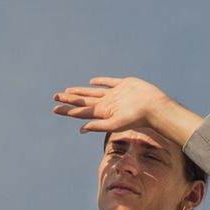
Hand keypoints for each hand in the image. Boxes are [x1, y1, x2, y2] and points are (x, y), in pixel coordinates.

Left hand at [52, 74, 195, 145]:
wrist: (155, 107)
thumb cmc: (137, 117)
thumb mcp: (116, 124)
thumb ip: (99, 126)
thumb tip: (81, 128)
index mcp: (103, 112)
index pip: (80, 111)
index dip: (67, 110)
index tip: (54, 108)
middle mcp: (107, 104)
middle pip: (83, 101)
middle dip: (69, 100)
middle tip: (54, 97)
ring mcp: (114, 94)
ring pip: (93, 92)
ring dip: (80, 92)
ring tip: (68, 91)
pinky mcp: (123, 85)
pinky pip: (109, 82)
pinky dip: (100, 81)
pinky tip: (92, 81)